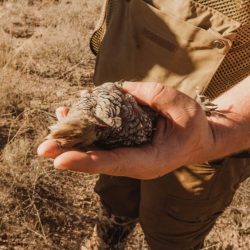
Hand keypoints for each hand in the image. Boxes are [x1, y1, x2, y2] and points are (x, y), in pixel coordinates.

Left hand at [38, 82, 217, 179]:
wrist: (199, 137)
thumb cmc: (192, 124)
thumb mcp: (178, 104)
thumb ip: (148, 95)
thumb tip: (116, 90)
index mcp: (149, 160)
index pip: (113, 163)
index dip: (86, 161)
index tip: (59, 161)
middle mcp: (135, 161)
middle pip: (98, 159)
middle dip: (70, 152)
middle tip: (43, 148)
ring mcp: (130, 154)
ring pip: (98, 149)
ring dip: (75, 139)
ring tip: (56, 125)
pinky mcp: (128, 144)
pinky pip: (104, 139)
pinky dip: (88, 128)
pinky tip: (75, 115)